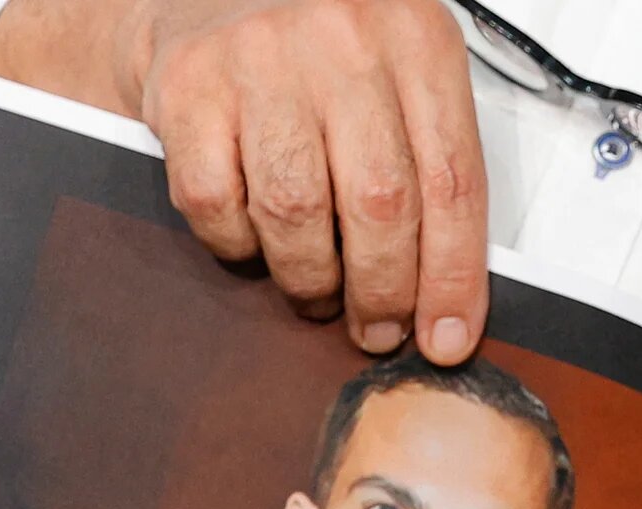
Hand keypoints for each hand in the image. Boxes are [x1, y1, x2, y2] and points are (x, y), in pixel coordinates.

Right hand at [0, 0, 489, 362]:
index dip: (452, 277)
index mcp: (416, 38)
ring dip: (311, 279)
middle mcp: (342, 38)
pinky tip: (256, 242)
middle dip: (383, 293)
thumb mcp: (403, 79)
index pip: (452, 182)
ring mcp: (261, 58)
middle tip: (379, 328)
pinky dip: (239, 246)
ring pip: (298, 213)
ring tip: (318, 291)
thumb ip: (432, 164)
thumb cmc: (323, 51)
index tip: (446, 337)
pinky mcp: (190, 84)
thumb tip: (448, 291)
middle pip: (380, 205)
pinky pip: (218, 204)